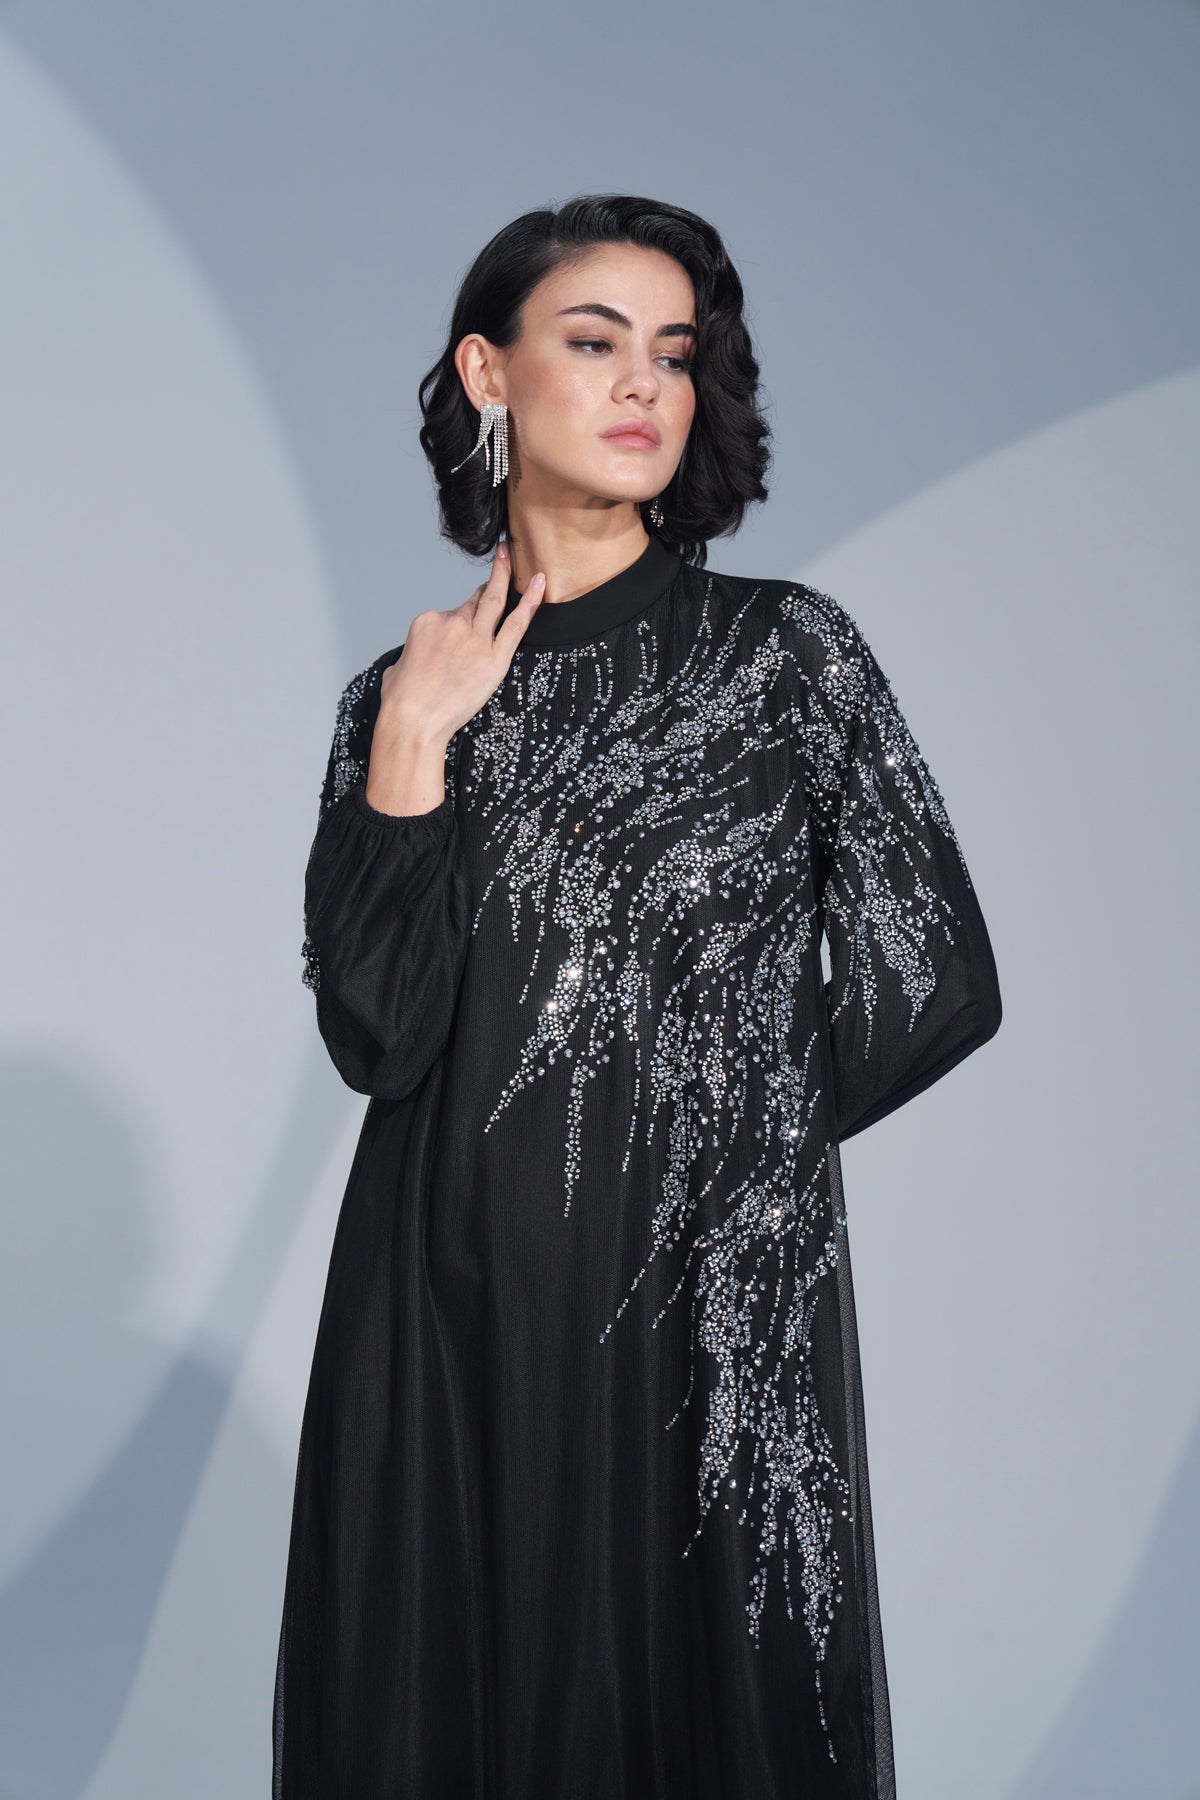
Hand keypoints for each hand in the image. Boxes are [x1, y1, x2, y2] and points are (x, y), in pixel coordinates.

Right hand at [364, 542, 544, 816]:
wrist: (412, 721)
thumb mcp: (397, 667)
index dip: (460, 621)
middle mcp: (452, 623)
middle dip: (491, 577)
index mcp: (427, 622)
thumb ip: (412, 656)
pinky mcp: (494, 658)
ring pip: (495, 601)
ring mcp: (474, 639)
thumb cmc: (402, 701)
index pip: (451, 613)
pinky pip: (517, 624)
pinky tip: (541, 584)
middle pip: (476, 599)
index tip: (465, 631)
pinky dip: (531, 602)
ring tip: (515, 557)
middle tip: (503, 557)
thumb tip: (415, 662)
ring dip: (506, 575)